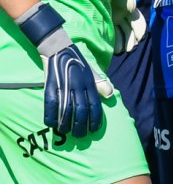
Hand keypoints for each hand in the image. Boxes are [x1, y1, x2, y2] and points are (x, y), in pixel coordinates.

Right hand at [16, 2, 113, 137]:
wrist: (59, 48)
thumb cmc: (77, 62)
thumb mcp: (91, 71)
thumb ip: (100, 83)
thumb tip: (110, 94)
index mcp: (89, 83)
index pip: (95, 105)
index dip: (95, 119)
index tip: (94, 130)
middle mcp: (78, 86)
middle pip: (81, 110)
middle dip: (81, 126)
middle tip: (80, 135)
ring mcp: (64, 86)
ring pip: (66, 110)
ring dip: (66, 124)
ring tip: (65, 132)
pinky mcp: (50, 86)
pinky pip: (51, 104)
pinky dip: (51, 116)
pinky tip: (51, 124)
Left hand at [111, 0, 146, 54]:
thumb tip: (132, 7)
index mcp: (127, 7)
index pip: (138, 20)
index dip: (140, 29)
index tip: (139, 38)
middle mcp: (121, 15)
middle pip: (130, 30)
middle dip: (131, 40)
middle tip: (129, 49)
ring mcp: (112, 21)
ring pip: (121, 34)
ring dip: (122, 43)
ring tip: (118, 50)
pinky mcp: (103, 26)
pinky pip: (111, 36)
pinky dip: (113, 43)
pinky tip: (111, 48)